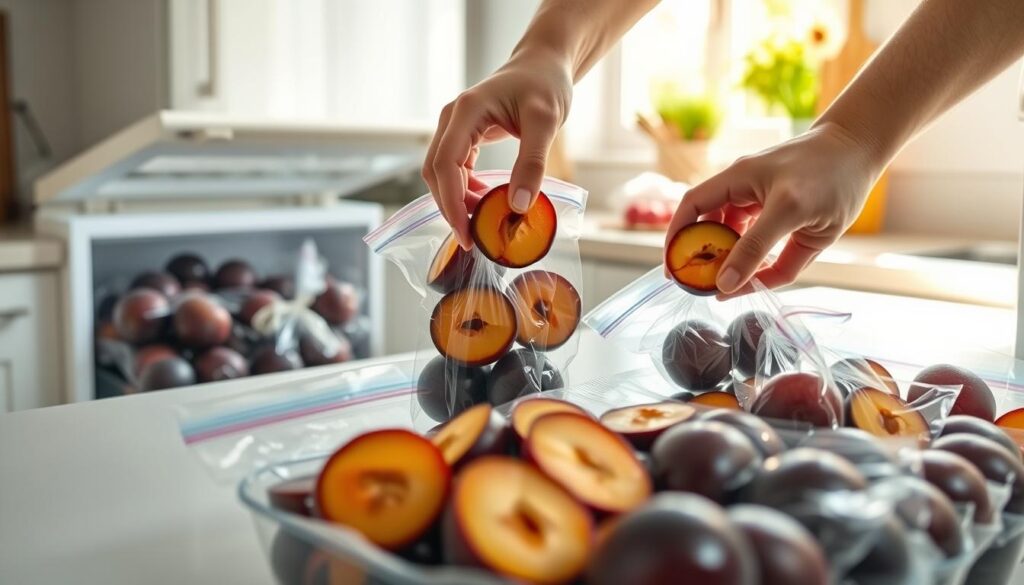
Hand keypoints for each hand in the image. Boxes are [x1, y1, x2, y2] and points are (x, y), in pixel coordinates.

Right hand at [422, 49, 572, 248]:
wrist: (544, 65)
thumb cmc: (545, 85)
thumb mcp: (546, 122)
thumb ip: (532, 164)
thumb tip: (518, 207)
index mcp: (465, 111)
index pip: (445, 165)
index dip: (451, 203)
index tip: (467, 233)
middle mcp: (452, 119)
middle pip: (436, 172)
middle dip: (451, 208)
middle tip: (474, 238)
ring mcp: (456, 127)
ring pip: (442, 173)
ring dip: (458, 201)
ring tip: (485, 222)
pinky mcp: (464, 135)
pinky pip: (455, 169)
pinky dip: (467, 190)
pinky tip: (487, 202)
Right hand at [665, 122, 880, 294]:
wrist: (863, 149)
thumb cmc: (832, 175)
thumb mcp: (793, 216)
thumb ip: (758, 253)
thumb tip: (727, 287)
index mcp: (739, 180)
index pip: (692, 206)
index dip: (676, 236)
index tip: (673, 267)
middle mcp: (744, 187)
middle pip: (709, 224)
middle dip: (702, 255)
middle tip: (700, 286)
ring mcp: (760, 196)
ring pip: (733, 233)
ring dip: (727, 256)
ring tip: (727, 283)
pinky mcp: (778, 206)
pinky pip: (755, 235)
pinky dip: (752, 255)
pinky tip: (755, 273)